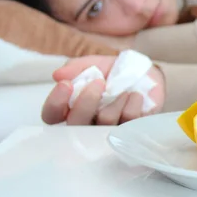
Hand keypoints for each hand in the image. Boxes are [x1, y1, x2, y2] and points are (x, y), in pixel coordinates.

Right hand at [41, 55, 164, 124]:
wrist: (145, 75)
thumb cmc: (114, 73)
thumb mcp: (94, 64)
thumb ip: (76, 67)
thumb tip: (58, 74)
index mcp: (70, 108)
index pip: (52, 115)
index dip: (55, 103)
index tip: (66, 85)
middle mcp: (86, 124)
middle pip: (75, 125)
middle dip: (85, 104)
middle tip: (98, 82)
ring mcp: (108, 131)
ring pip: (104, 124)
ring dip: (114, 101)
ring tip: (124, 88)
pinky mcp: (131, 133)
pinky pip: (128, 124)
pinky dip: (132, 105)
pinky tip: (136, 95)